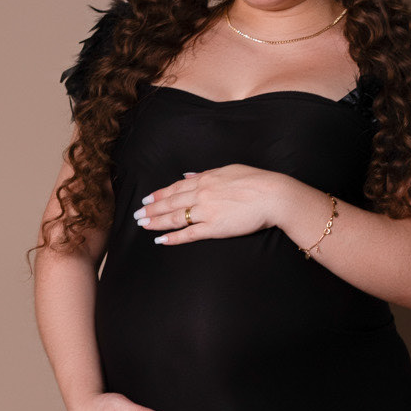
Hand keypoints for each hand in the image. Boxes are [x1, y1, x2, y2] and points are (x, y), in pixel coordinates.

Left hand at [132, 165, 292, 244]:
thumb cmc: (257, 181)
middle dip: (152, 209)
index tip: (147, 199)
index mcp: (205, 178)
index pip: (176, 187)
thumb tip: (189, 175)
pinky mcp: (214, 227)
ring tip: (143, 225)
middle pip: (170, 203)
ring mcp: (206, 211)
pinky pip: (189, 233)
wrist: (273, 195)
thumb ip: (207, 173)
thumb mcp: (229, 170)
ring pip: (175, 217)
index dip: (160, 194)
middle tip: (137, 215)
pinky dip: (173, 237)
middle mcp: (201, 193)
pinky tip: (161, 240)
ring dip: (157, 222)